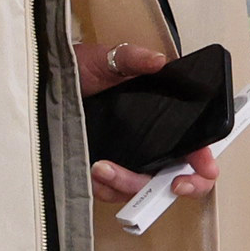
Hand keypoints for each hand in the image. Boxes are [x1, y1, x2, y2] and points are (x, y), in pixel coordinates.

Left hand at [75, 39, 218, 206]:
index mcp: (161, 117)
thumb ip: (133, 58)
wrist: (45, 82)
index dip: (204, 161)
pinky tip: (92, 173)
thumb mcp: (107, 59)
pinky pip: (111, 193)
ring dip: (125, 184)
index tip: (203, 170)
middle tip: (170, 184)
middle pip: (175, 177)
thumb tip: (158, 61)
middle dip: (173, 185)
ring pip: (141, 190)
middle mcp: (149, 142)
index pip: (194, 145)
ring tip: (101, 167)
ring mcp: (127, 160)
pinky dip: (104, 188)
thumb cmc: (80, 69)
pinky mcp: (103, 172)